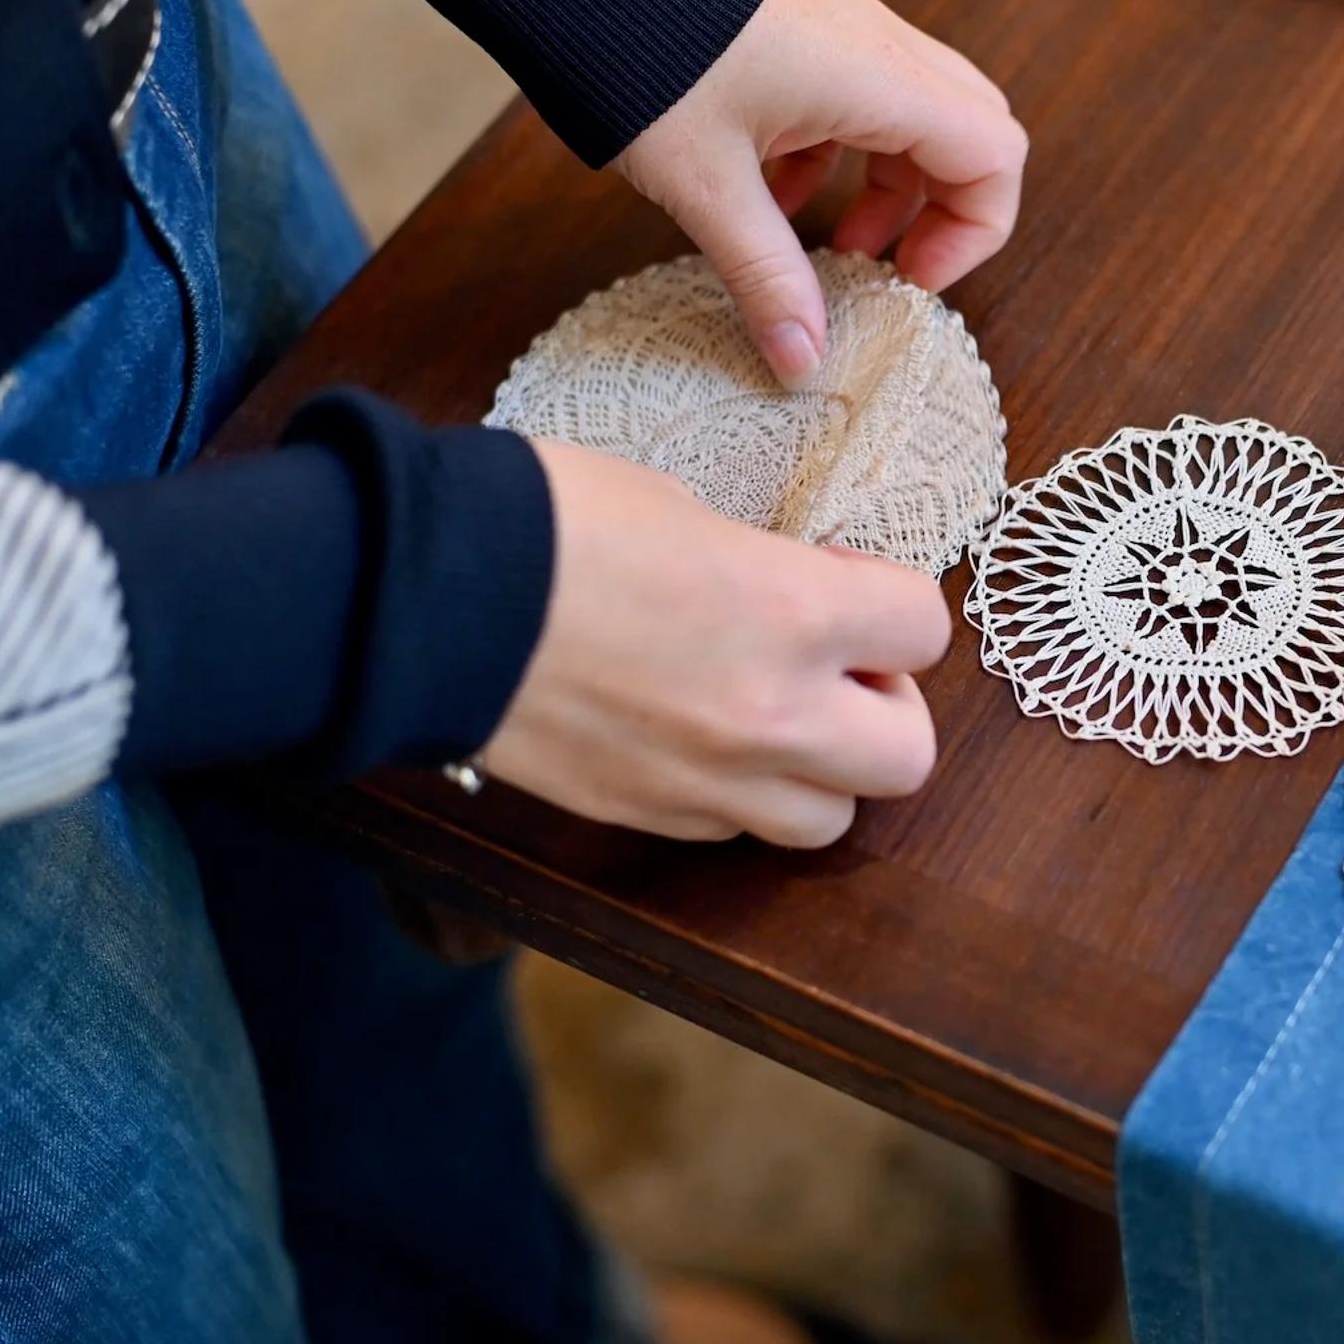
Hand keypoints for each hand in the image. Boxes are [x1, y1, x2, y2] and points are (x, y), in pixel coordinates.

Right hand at [483, 440, 949, 844]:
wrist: (419, 594)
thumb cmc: (546, 519)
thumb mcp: (687, 512)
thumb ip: (770, 569)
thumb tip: (803, 596)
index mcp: (792, 613)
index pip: (924, 629)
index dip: (894, 603)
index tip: (846, 583)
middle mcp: (770, 714)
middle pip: (908, 758)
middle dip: (886, 707)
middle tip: (836, 664)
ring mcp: (707, 781)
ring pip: (828, 820)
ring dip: (822, 771)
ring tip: (772, 713)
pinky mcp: (643, 817)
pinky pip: (734, 831)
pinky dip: (738, 793)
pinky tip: (697, 737)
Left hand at [614, 0, 1027, 385]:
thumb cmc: (640, 62)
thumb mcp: (706, 190)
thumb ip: (767, 279)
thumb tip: (804, 363)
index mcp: (876, 76)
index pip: (994, 153)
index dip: (974, 231)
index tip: (912, 279)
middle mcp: (877, 44)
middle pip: (971, 131)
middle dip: (945, 210)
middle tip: (889, 266)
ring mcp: (842, 32)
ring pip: (917, 118)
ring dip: (890, 191)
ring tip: (830, 246)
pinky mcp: (805, 33)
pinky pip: (860, 102)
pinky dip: (840, 159)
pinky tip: (775, 196)